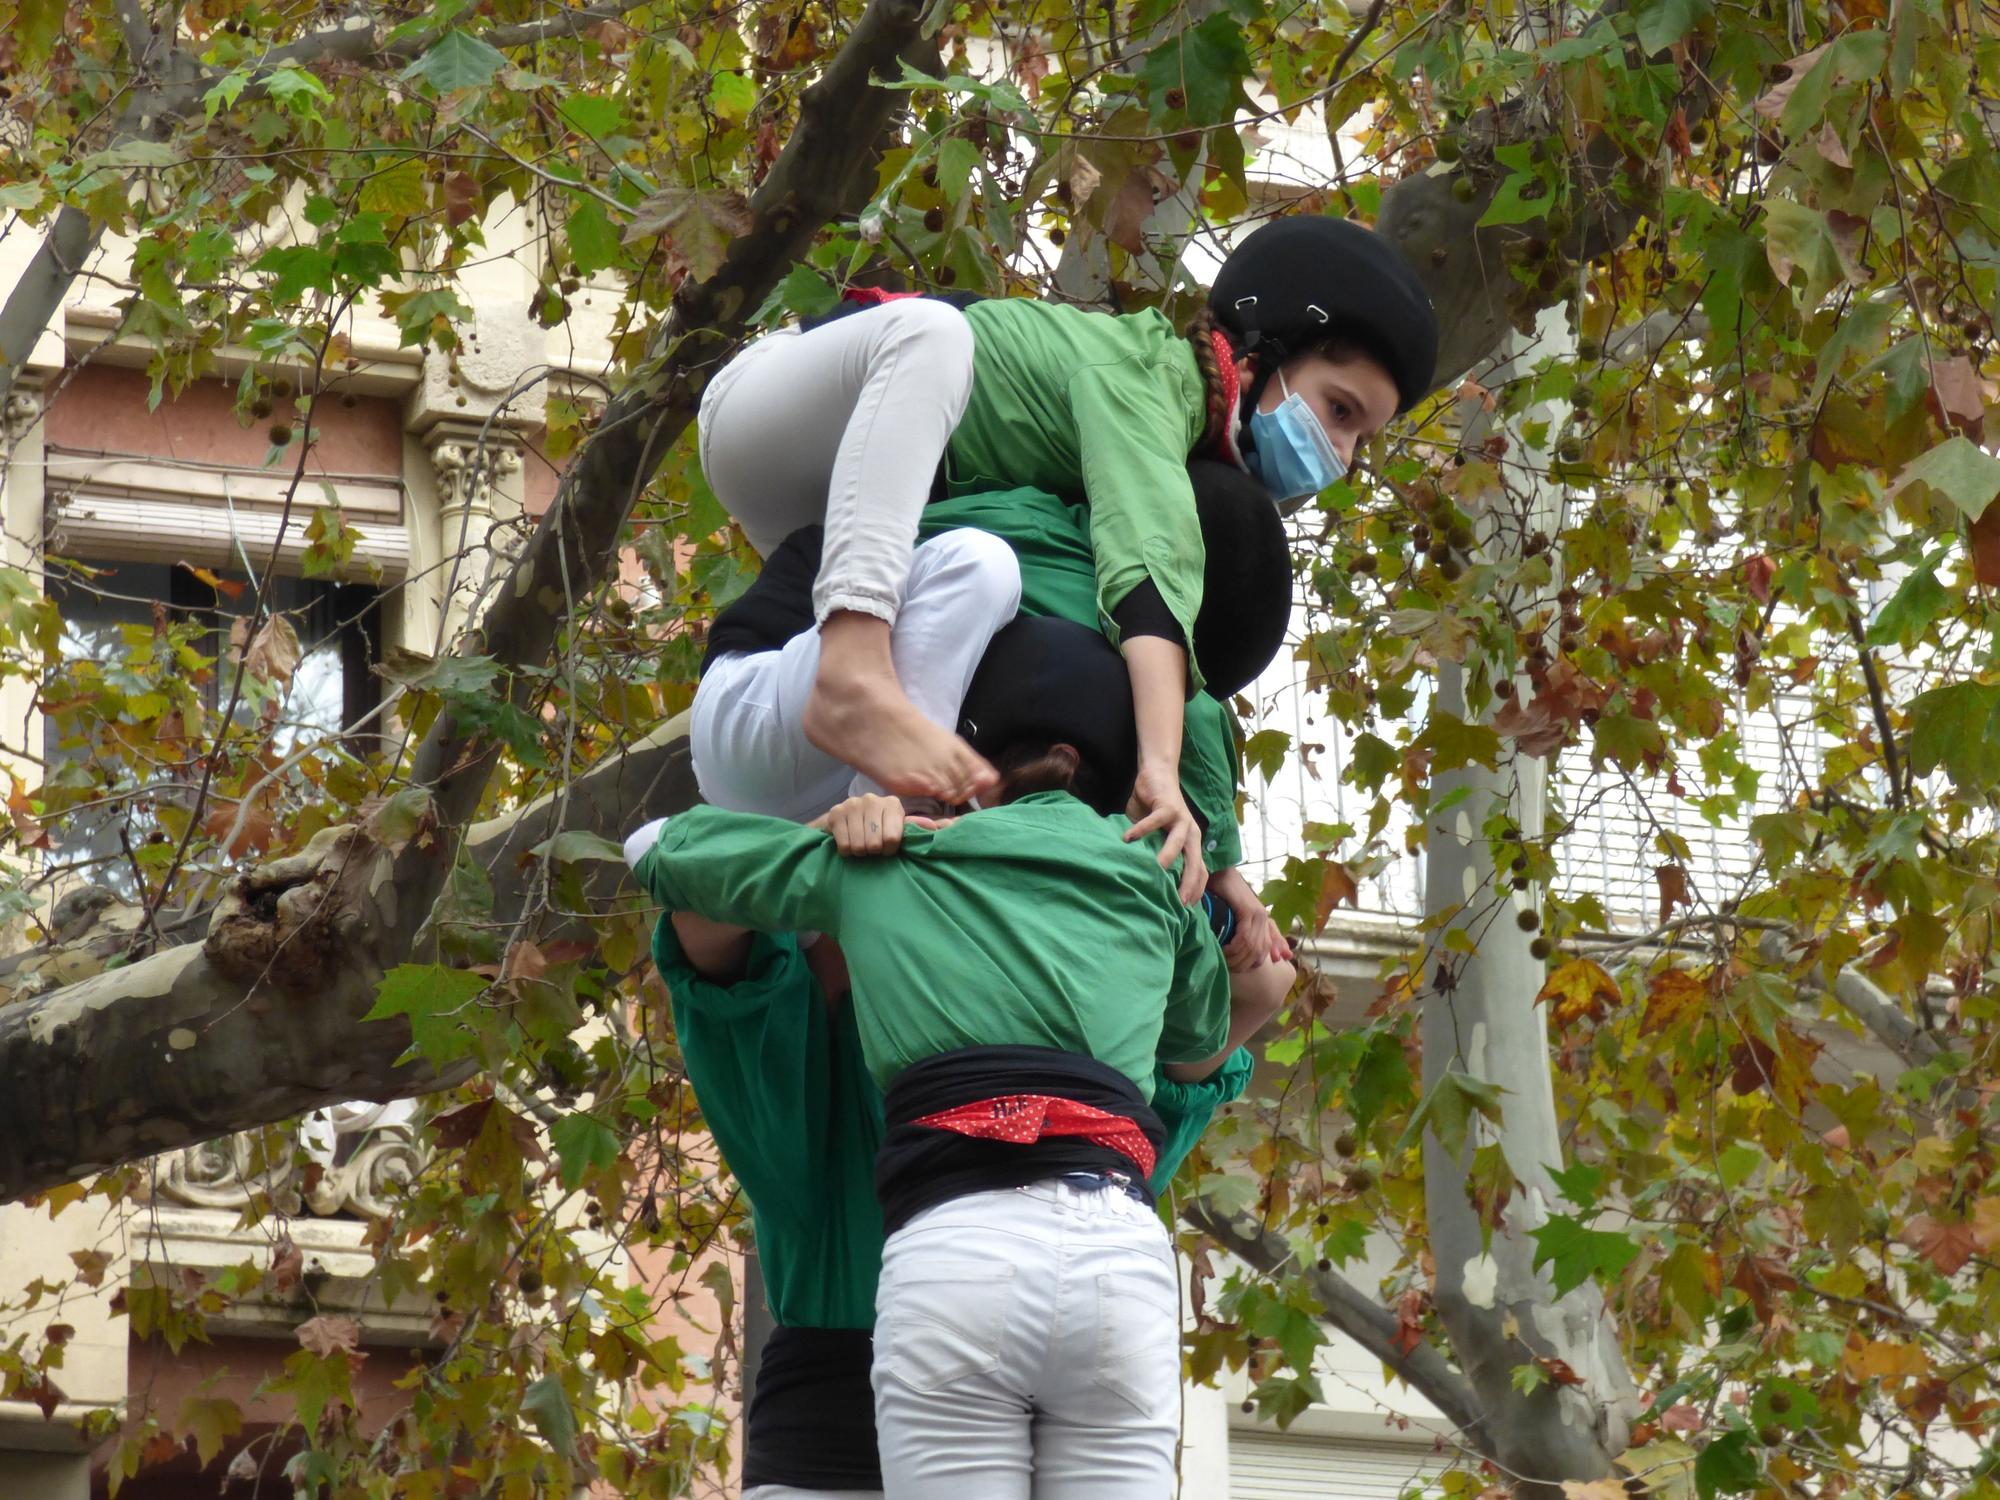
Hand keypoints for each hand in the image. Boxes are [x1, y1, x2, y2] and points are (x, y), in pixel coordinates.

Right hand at [808, 794, 937, 856]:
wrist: (844, 820)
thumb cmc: (876, 826)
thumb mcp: (897, 827)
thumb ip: (915, 827)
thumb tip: (934, 827)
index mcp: (892, 803)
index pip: (892, 839)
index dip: (889, 850)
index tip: (886, 848)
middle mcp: (872, 799)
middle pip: (874, 844)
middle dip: (873, 851)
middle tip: (871, 846)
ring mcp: (852, 804)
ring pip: (859, 845)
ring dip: (859, 851)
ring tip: (860, 844)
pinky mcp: (835, 812)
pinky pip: (844, 845)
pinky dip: (846, 850)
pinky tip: (848, 841)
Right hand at [1124, 763, 1205, 903]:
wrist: (1158, 776)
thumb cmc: (1155, 812)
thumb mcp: (1157, 838)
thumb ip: (1154, 855)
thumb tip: (1144, 882)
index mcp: (1191, 844)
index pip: (1200, 872)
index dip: (1196, 891)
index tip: (1185, 910)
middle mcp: (1191, 834)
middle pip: (1195, 863)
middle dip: (1189, 884)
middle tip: (1179, 903)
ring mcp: (1181, 820)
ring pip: (1178, 843)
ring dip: (1168, 858)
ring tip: (1156, 873)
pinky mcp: (1167, 806)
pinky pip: (1155, 821)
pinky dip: (1141, 830)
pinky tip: (1127, 840)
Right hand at [1209, 865, 1290, 969]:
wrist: (1219, 871)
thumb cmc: (1221, 892)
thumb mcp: (1233, 914)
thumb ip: (1242, 930)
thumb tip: (1242, 946)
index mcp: (1262, 918)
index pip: (1271, 941)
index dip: (1266, 955)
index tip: (1258, 965)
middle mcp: (1263, 917)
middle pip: (1260, 950)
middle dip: (1244, 963)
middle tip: (1229, 967)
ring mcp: (1258, 914)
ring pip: (1252, 946)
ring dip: (1238, 957)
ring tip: (1224, 959)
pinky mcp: (1249, 911)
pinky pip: (1245, 937)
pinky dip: (1235, 947)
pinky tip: (1225, 949)